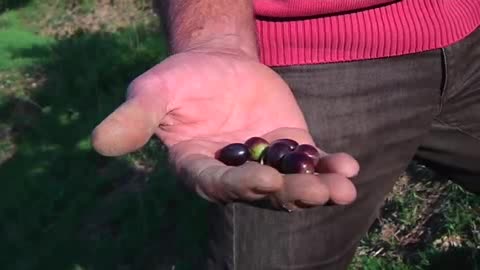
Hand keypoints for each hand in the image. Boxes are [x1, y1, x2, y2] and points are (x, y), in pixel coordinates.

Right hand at [91, 48, 358, 210]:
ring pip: (292, 183)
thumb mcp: (153, 92)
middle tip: (316, 194)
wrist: (216, 65)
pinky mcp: (288, 147)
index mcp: (199, 168)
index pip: (218, 183)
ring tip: (341, 188)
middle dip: (289, 194)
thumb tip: (97, 143)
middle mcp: (234, 174)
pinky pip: (310, 162)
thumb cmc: (181, 80)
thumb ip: (134, 119)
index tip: (264, 180)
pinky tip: (348, 166)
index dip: (240, 184)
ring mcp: (265, 162)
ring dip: (317, 187)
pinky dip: (329, 165)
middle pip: (263, 191)